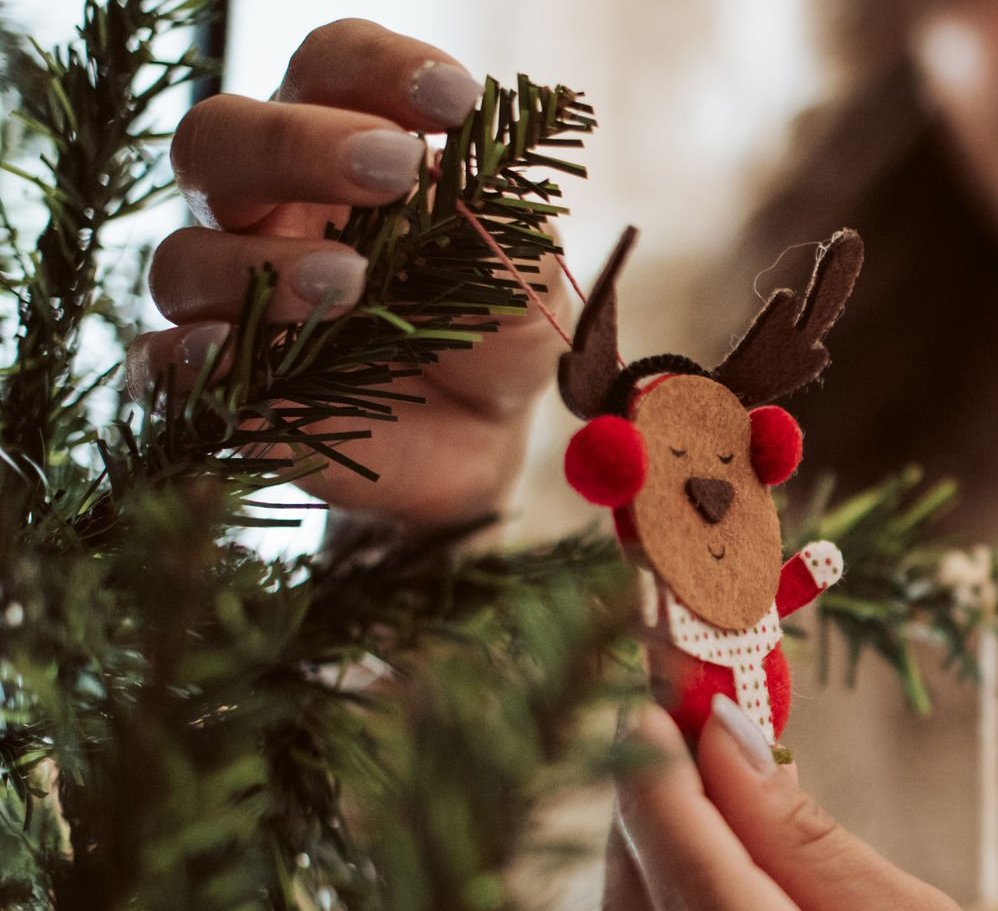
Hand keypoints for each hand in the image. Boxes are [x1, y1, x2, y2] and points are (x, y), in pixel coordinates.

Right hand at [136, 20, 561, 526]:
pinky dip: (192, 361)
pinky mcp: (217, 385)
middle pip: (220, 138)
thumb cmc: (494, 327)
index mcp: (342, 147)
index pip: (329, 69)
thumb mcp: (523, 272)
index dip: (380, 69)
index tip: (456, 100)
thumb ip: (500, 227)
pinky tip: (245, 358)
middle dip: (297, 145)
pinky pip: (159, 367)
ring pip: (184, 257)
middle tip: (391, 168)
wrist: (485, 439)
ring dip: (264, 265)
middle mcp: (266, 207)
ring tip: (352, 284)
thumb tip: (464, 194)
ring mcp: (229, 296)